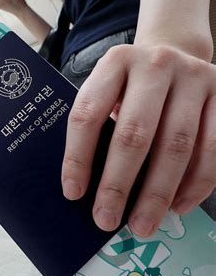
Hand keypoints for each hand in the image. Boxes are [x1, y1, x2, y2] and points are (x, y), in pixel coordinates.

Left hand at [62, 43, 214, 236]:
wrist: (174, 51)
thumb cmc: (131, 85)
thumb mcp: (108, 89)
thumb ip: (99, 124)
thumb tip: (83, 186)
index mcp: (115, 63)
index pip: (88, 114)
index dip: (77, 157)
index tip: (73, 192)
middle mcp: (155, 65)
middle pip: (134, 134)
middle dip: (117, 183)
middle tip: (105, 219)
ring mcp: (195, 78)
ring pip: (177, 146)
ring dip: (157, 193)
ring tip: (141, 224)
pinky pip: (212, 148)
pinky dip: (195, 184)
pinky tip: (177, 206)